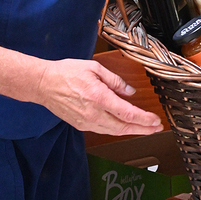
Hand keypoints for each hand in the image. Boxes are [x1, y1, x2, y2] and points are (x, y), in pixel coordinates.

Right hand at [35, 58, 164, 135]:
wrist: (44, 84)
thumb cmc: (66, 73)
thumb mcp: (94, 68)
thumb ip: (114, 80)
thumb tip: (129, 91)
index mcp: (99, 97)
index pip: (127, 114)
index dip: (144, 119)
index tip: (156, 120)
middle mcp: (93, 114)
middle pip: (123, 127)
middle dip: (143, 129)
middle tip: (156, 128)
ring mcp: (86, 122)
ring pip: (114, 131)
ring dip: (131, 131)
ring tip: (145, 128)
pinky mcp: (81, 125)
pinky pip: (103, 130)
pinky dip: (117, 130)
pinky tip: (124, 126)